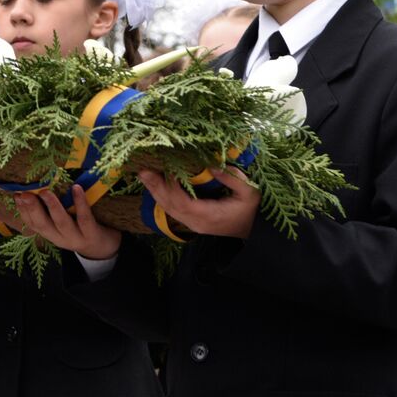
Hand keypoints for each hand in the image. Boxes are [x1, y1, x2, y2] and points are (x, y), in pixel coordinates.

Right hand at [11, 185, 121, 259]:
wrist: (104, 248)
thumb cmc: (80, 228)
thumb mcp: (63, 223)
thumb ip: (50, 210)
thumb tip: (36, 187)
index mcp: (50, 234)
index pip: (32, 224)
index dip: (23, 211)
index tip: (16, 195)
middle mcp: (60, 238)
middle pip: (43, 225)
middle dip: (33, 208)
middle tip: (25, 193)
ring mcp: (76, 237)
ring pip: (62, 222)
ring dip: (52, 207)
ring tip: (46, 191)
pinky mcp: (92, 234)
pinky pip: (85, 218)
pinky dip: (80, 203)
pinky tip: (76, 188)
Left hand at [137, 167, 259, 238]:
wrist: (254, 231)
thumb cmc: (253, 211)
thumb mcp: (249, 192)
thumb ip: (231, 178)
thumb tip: (211, 165)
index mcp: (209, 216)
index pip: (182, 202)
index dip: (171, 186)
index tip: (164, 168)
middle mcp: (196, 222)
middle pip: (170, 206)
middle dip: (155, 187)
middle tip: (142, 169)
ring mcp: (193, 223)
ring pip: (168, 208)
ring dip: (155, 191)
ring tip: (144, 174)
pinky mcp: (192, 221)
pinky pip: (173, 209)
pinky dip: (162, 195)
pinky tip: (155, 184)